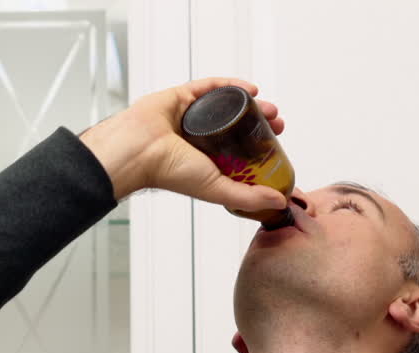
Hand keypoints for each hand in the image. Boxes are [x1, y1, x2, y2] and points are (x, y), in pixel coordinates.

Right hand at [79, 77, 287, 211]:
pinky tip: (251, 89)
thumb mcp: (217, 189)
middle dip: (260, 123)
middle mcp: (198, 138)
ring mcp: (189, 116)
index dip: (260, 145)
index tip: (277, 141)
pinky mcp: (181, 96)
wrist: (139, 151)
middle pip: (236, 126)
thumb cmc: (169, 172)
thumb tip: (279, 201)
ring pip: (225, 106)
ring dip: (250, 105)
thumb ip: (247, 198)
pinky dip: (230, 85)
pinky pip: (209, 86)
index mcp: (204, 160)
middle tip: (277, 122)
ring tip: (269, 108)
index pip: (237, 151)